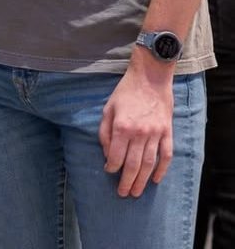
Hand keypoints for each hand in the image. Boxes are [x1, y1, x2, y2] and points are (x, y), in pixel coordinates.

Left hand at [98, 60, 173, 196]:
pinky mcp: (167, 132)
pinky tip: (156, 179)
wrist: (150, 78)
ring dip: (142, 180)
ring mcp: (155, 133)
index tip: (108, 172)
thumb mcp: (107, 109)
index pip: (116, 156)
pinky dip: (162, 169)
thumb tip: (107, 154)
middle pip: (133, 164)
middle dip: (127, 181)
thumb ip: (105, 132)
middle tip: (123, 193)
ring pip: (149, 163)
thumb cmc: (125, 93)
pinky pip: (166, 155)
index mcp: (122, 127)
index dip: (111, 167)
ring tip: (137, 192)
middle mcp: (139, 133)